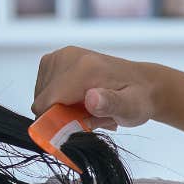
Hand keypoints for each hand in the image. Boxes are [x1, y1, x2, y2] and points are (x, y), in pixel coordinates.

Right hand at [30, 45, 162, 128]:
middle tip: (88, 117)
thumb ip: (111, 104)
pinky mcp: (55, 60)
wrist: (143, 83)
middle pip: (42, 101)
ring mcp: (59, 56)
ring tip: (86, 108)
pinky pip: (43, 89)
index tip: (76, 128)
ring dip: (59, 108)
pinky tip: (78, 99)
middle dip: (60, 115)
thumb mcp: (132, 108)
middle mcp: (68, 57)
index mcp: (84, 68)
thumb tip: (92, 98)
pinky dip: (57, 99)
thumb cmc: (137, 99)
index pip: (46, 102)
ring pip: (41, 97)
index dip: (54, 122)